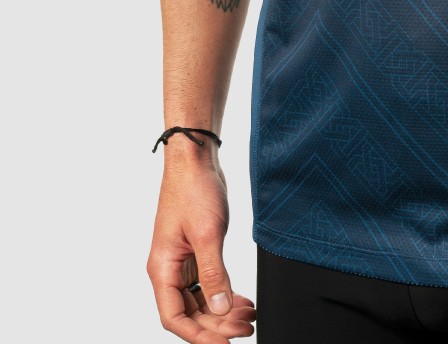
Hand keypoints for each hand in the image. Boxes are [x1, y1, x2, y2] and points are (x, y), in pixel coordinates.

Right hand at [147, 157, 255, 341]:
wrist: (196, 160)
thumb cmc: (194, 190)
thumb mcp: (207, 233)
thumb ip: (213, 272)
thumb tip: (218, 307)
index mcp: (162, 269)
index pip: (174, 318)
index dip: (198, 336)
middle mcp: (169, 269)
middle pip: (189, 312)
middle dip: (216, 325)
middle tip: (245, 329)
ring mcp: (182, 261)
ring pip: (199, 300)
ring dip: (222, 311)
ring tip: (248, 317)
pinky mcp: (196, 251)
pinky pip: (207, 282)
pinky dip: (224, 293)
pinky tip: (242, 299)